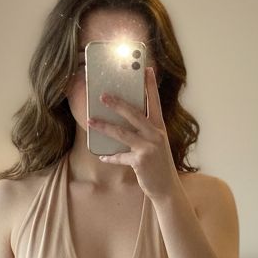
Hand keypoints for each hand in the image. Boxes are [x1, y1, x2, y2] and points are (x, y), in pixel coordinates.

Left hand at [87, 66, 179, 202]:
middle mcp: (156, 134)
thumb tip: (122, 121)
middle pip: (134, 113)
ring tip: (91, 120)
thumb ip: (143, 132)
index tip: (145, 69)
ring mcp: (148, 148)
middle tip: (102, 95)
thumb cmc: (158, 164)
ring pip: (122, 133)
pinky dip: (110, 157)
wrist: (166, 188)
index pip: (155, 102)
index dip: (150, 85)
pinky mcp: (140, 161)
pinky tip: (102, 156)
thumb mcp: (155, 144)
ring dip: (104, 126)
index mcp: (160, 127)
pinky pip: (120, 156)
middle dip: (117, 103)